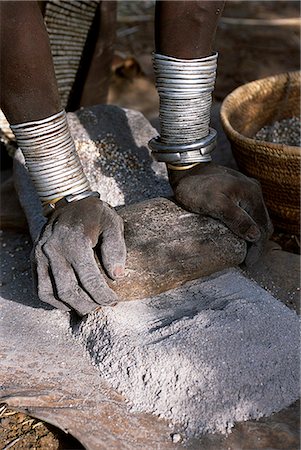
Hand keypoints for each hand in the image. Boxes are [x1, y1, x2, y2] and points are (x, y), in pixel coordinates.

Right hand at [31, 197, 125, 315]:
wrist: (71, 200)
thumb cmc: (95, 214)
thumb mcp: (112, 224)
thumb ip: (116, 249)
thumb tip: (117, 276)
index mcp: (74, 240)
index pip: (89, 278)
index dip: (103, 294)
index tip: (114, 301)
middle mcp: (53, 248)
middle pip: (68, 290)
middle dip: (87, 304)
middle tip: (102, 305)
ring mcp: (40, 254)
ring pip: (51, 292)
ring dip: (70, 305)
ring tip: (87, 306)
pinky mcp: (34, 258)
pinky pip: (40, 288)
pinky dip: (54, 300)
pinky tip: (69, 301)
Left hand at [169, 163, 272, 265]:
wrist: (186, 168)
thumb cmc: (196, 187)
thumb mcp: (214, 203)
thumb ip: (235, 218)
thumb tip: (255, 236)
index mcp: (251, 195)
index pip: (262, 227)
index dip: (257, 248)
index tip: (248, 263)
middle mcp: (253, 191)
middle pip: (262, 223)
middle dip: (257, 243)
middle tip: (246, 260)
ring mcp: (246, 190)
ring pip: (256, 218)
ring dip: (252, 234)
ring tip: (243, 250)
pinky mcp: (237, 192)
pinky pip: (248, 212)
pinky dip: (247, 225)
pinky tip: (239, 234)